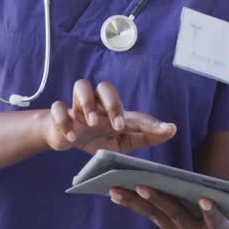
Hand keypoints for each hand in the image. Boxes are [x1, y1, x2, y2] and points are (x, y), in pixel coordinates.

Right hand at [40, 79, 175, 153]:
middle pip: (105, 86)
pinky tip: (71, 136)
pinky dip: (63, 120)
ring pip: (81, 85)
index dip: (149, 122)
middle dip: (112, 104)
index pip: (133, 111)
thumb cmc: (97, 137)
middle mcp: (97, 104)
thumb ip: (145, 137)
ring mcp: (77, 107)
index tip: (165, 130)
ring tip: (90, 123)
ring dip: (87, 103)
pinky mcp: (58, 115)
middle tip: (116, 126)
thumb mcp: (122, 142)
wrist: (65, 137)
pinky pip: (57, 108)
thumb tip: (171, 129)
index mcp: (114, 110)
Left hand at [109, 184, 228, 228]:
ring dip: (136, 204)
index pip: (217, 221)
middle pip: (178, 216)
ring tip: (116, 191)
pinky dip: (137, 206)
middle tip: (142, 187)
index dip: (212, 212)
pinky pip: (155, 219)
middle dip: (160, 200)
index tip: (205, 202)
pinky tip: (119, 196)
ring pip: (159, 218)